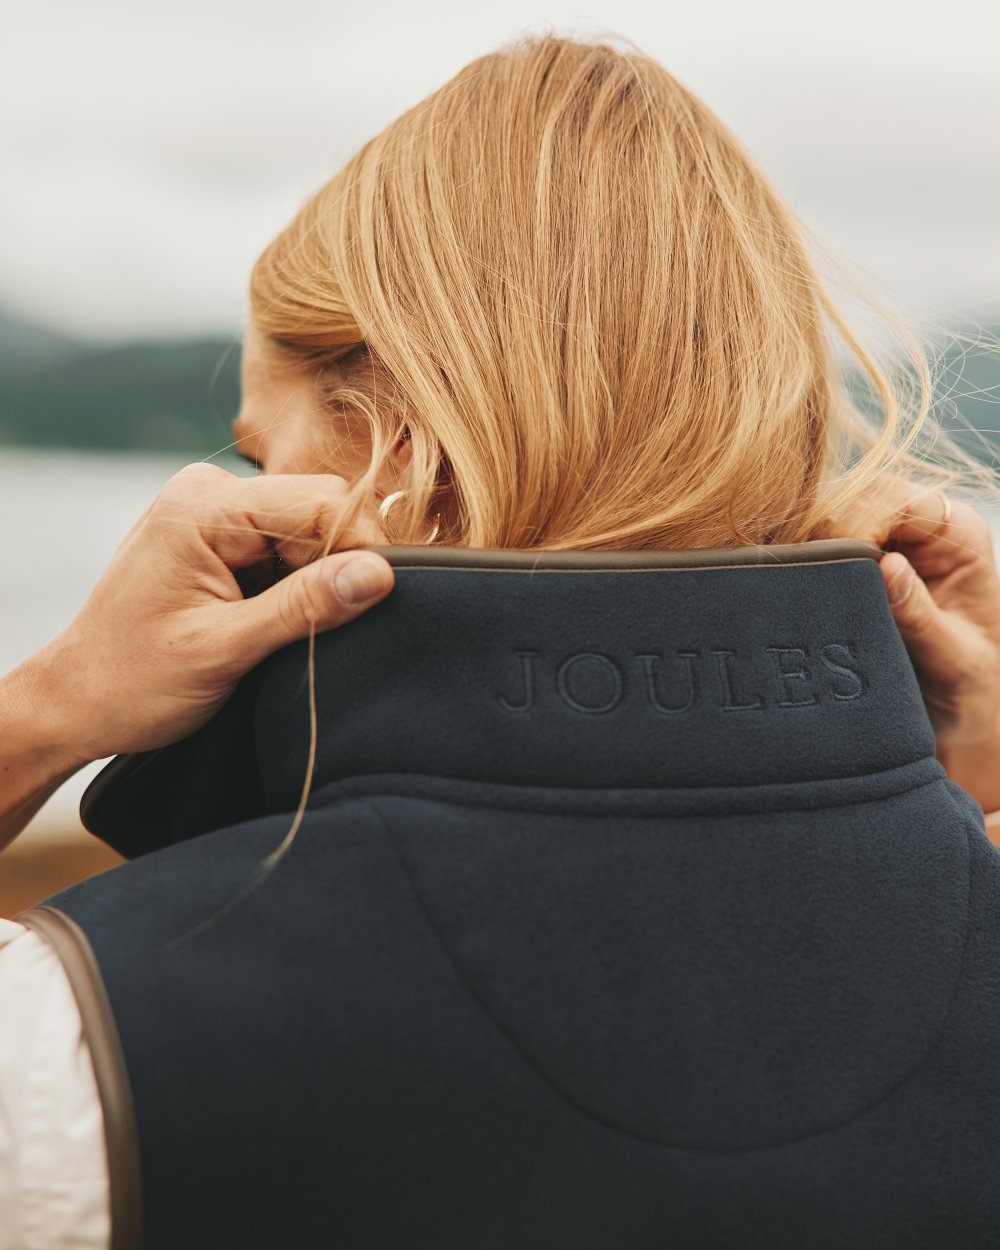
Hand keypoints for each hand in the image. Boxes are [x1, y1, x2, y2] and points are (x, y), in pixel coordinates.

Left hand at [0, 464, 393, 845]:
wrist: (77, 702)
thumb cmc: (133, 681)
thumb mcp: (227, 650)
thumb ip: (307, 606)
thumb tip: (382, 575)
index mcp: (204, 506)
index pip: (322, 501)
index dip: (359, 550)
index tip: (371, 606)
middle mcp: (209, 492)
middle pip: (319, 510)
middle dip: (335, 567)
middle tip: (319, 631)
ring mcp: (213, 512)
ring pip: (308, 531)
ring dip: (312, 582)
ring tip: (279, 632)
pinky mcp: (219, 537)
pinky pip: (286, 547)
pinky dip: (293, 586)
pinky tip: (270, 622)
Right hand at [814, 476, 999, 810]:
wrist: (965, 723)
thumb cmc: (972, 694)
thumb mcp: (954, 660)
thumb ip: (920, 615)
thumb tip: (888, 567)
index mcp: (958, 534)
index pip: (895, 501)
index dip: (857, 529)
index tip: (837, 576)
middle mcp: (922, 526)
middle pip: (854, 498)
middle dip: (825, 537)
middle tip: (808, 589)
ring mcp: (886, 539)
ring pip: (827, 516)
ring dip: (808, 551)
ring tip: (799, 594)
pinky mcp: (857, 561)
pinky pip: (816, 544)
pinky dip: (801, 564)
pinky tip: (795, 593)